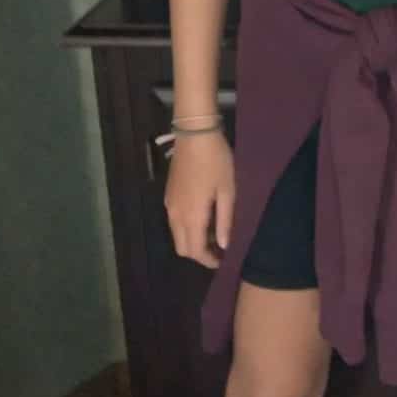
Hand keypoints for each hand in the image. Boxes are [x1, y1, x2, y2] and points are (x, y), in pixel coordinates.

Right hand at [163, 129, 234, 267]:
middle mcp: (175, 215)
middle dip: (199, 253)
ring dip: (193, 240)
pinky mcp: (168, 195)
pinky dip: (187, 228)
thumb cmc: (216, 161)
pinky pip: (175, 222)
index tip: (223, 261)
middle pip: (182, 247)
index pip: (194, 251)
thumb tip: (223, 245)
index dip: (208, 261)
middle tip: (219, 249)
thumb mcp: (228, 190)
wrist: (195, 135)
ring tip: (215, 233)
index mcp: (191, 216)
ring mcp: (169, 205)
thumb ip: (225, 220)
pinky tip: (204, 217)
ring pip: (177, 235)